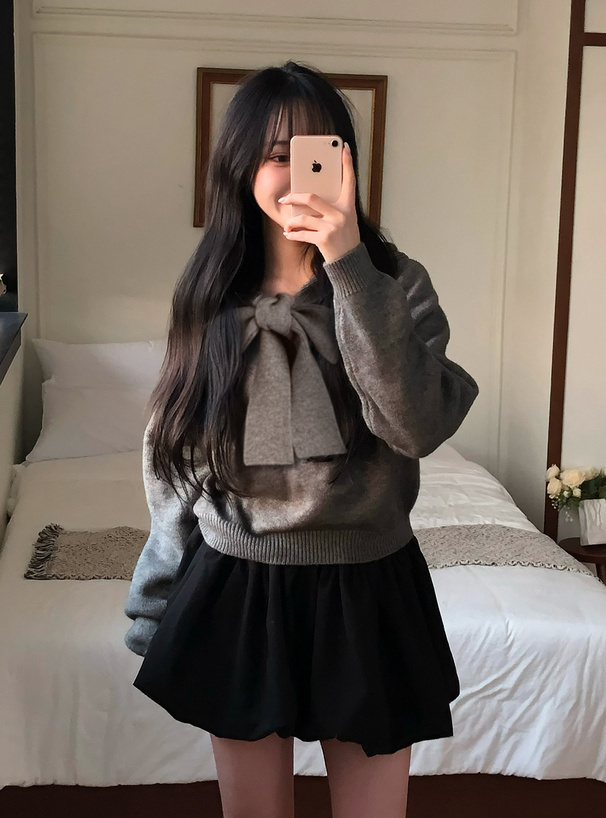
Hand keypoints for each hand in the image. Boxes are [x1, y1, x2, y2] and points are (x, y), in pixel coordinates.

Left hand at [278, 142, 360, 263]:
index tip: (343, 147)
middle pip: (312, 198)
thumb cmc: (345, 238)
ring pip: (304, 218)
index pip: (349, 180)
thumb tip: (309, 200)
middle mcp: (341, 214)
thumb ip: (332, 208)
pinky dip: (293, 235)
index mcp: (348, 206)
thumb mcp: (345, 220)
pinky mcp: (325, 239)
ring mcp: (333, 227)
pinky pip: (303, 234)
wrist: (350, 262)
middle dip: (294, 197)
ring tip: (287, 225)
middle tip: (284, 198)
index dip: (347, 163)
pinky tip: (288, 234)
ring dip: (292, 222)